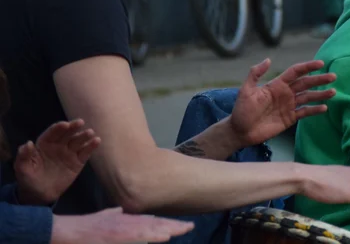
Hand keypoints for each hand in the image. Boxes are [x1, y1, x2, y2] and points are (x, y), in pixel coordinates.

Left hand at [14, 119, 99, 204]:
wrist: (39, 195)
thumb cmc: (29, 179)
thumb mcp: (22, 169)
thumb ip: (23, 156)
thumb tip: (28, 143)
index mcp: (44, 144)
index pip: (52, 133)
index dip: (58, 128)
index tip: (64, 125)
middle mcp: (58, 145)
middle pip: (67, 134)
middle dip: (73, 127)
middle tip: (80, 122)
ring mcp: (69, 153)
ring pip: (78, 141)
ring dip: (84, 136)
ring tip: (90, 133)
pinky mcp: (78, 162)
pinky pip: (85, 153)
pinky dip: (91, 146)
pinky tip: (96, 141)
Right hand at [50, 208, 194, 243]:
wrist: (61, 231)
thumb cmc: (80, 229)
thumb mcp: (100, 218)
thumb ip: (111, 215)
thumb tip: (118, 211)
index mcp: (123, 220)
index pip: (149, 221)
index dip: (166, 223)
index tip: (180, 225)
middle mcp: (125, 222)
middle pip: (154, 223)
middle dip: (173, 225)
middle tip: (190, 226)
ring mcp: (121, 228)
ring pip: (150, 228)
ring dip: (167, 229)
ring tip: (184, 229)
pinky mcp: (115, 235)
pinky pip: (137, 236)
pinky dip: (152, 235)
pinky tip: (164, 236)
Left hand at [228, 59, 336, 148]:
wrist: (240, 131)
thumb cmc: (242, 110)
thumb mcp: (245, 90)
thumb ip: (255, 74)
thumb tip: (268, 59)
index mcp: (277, 84)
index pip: (296, 72)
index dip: (308, 67)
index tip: (320, 63)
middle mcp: (286, 93)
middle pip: (306, 83)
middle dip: (319, 79)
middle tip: (333, 76)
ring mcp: (289, 106)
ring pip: (308, 97)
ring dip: (321, 94)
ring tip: (333, 91)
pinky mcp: (290, 118)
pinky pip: (305, 112)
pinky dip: (315, 110)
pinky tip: (324, 108)